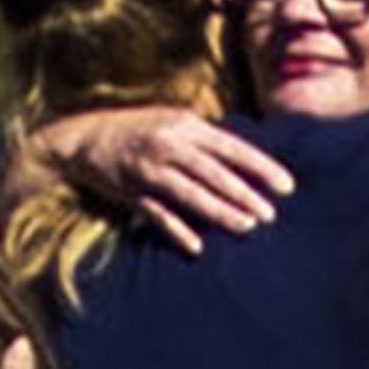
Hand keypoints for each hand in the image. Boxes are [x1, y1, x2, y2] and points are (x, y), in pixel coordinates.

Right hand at [25, 106, 289, 255]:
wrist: (82, 139)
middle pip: (214, 173)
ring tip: (246, 226)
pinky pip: (158, 215)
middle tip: (271, 214)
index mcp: (184, 126)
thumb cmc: (136, 129)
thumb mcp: (172, 121)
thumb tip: (243, 158)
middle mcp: (168, 145)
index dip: (261, 167)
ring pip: (190, 194)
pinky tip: (197, 247)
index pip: (231, 148)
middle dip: (245, 194)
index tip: (286, 186)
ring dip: (219, 211)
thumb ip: (204, 139)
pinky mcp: (130, 193)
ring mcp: (148, 170)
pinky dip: (177, 230)